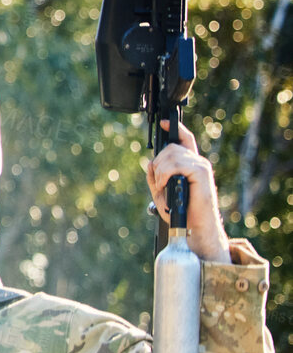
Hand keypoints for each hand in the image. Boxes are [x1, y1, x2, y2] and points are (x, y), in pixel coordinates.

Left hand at [146, 121, 229, 262]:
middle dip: (157, 163)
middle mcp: (198, 163)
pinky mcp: (202, 173)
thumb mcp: (162, 192)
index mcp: (190, 165)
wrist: (194, 228)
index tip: (164, 123)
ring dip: (160, 171)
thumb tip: (150, 162)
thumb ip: (156, 176)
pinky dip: (165, 175)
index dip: (175, 129)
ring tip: (162, 187)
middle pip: (171, 147)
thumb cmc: (181, 213)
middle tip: (158, 182)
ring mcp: (201, 167)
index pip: (185, 140)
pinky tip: (165, 186)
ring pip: (172, 154)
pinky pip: (177, 164)